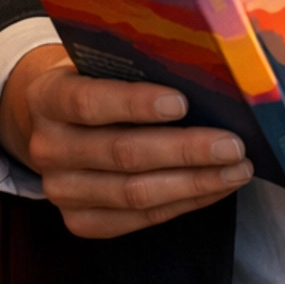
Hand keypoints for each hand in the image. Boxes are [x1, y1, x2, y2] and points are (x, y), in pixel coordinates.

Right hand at [0, 45, 253, 237]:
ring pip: (134, 194)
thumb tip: (207, 69)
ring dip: (194, 183)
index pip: (88, 102)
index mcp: (48, 97)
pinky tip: (215, 188)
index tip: (183, 102)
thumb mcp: (104, 62)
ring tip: (237, 169)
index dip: (134, 104)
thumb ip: (140, 64)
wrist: (59, 121)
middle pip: (121, 154)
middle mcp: (48, 147)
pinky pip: (139, 219)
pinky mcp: (81, 221)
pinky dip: (183, 203)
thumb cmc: (99, 82)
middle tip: (232, 145)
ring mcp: (61, 190)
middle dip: (184, 150)